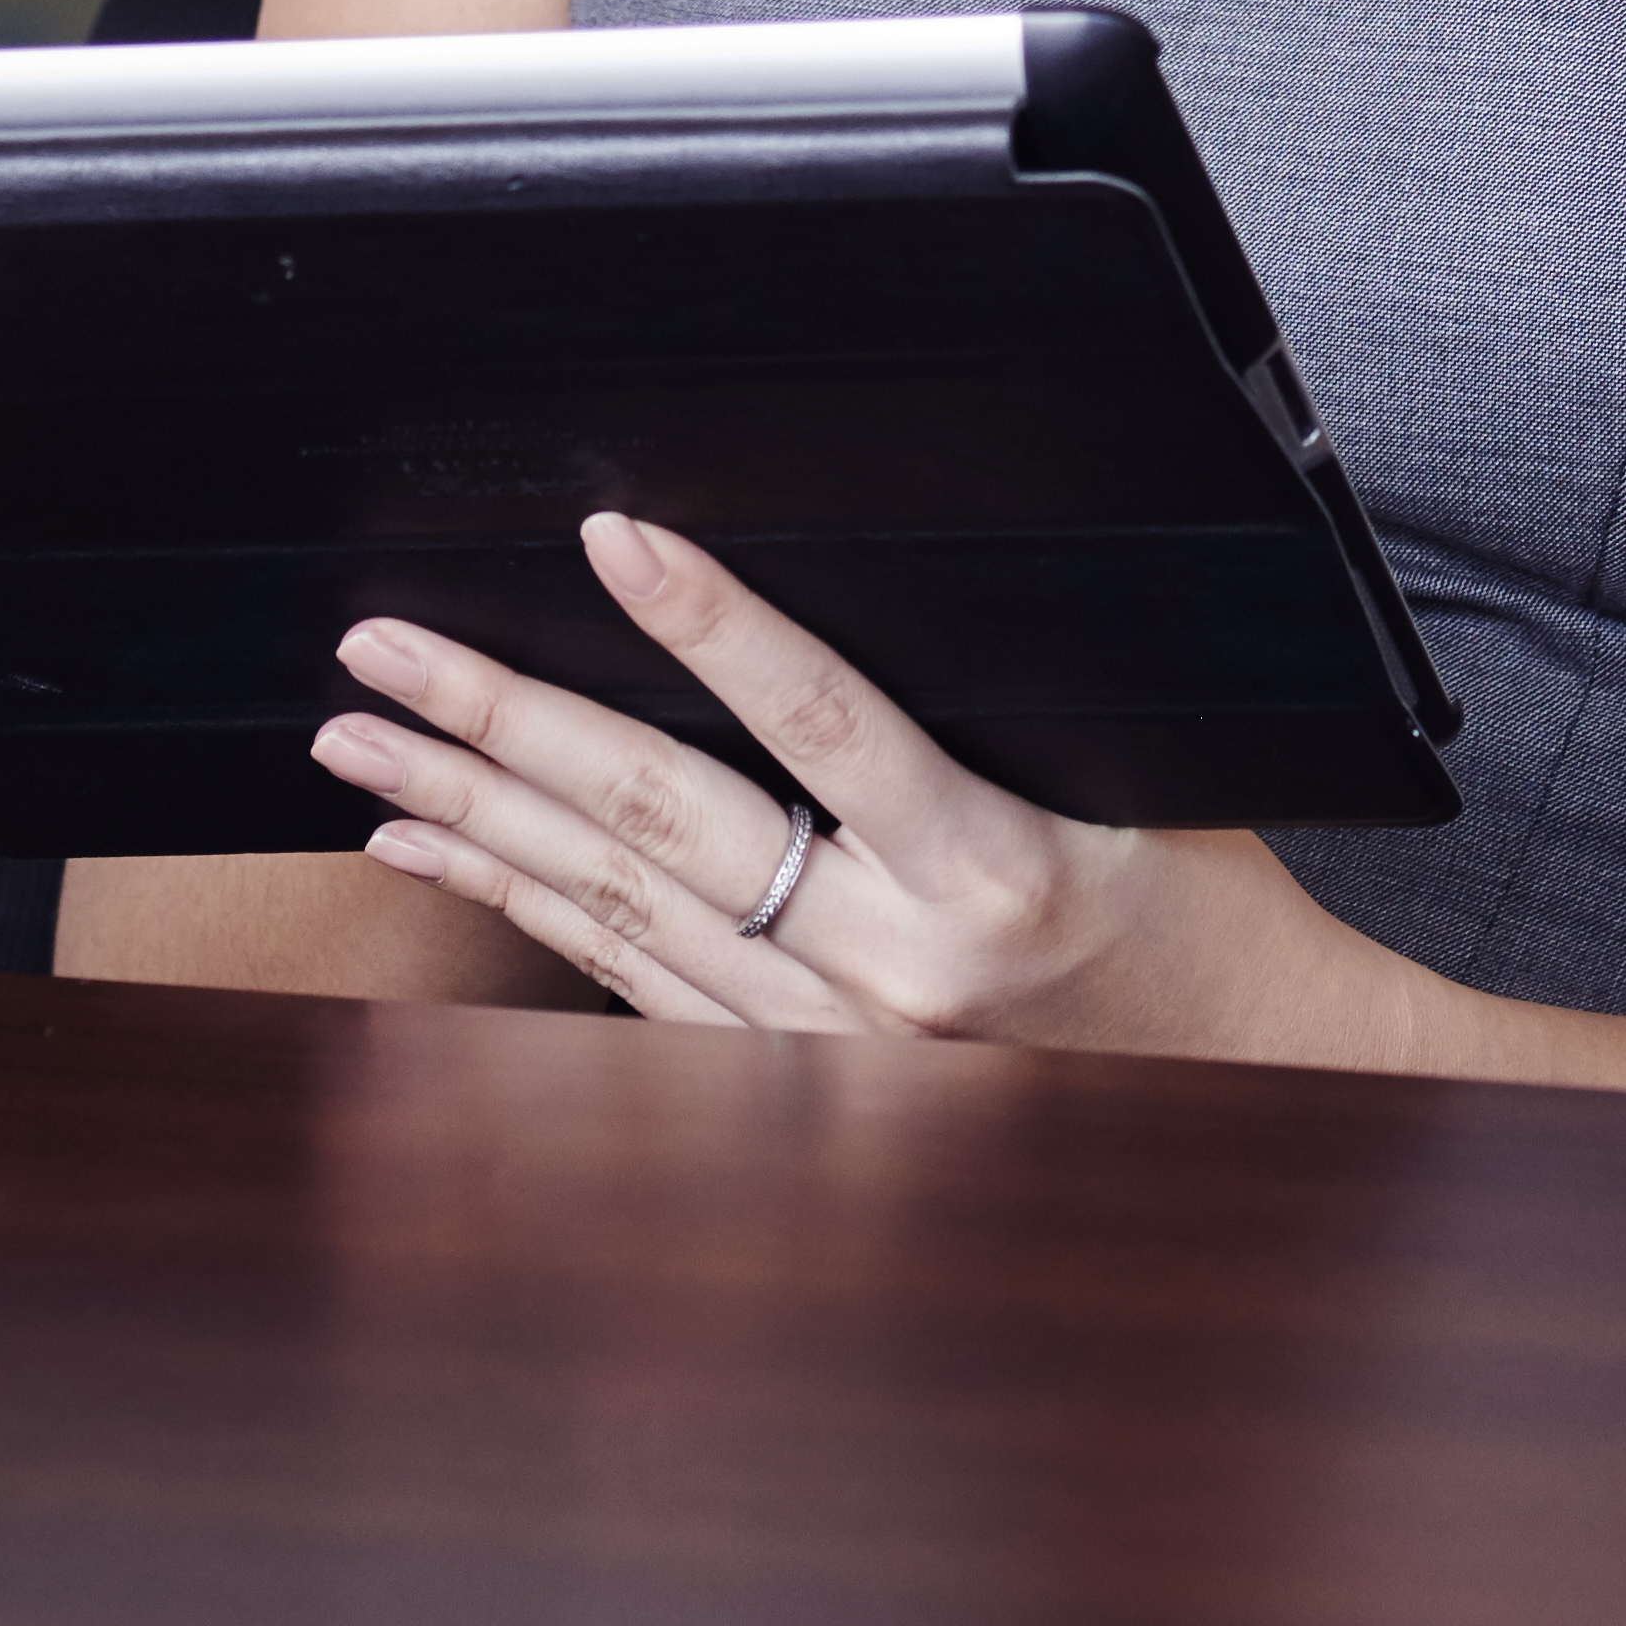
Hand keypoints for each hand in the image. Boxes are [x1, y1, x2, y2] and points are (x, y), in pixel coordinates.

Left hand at [314, 518, 1418, 1070]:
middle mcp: (893, 975)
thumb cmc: (1207, 913)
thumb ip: (1000, 703)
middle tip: (386, 652)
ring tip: (368, 746)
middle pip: (666, 823)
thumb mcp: (1135, 774)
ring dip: (478, 817)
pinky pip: (625, 986)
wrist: (1257, 1089)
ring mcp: (831, 1050)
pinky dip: (521, 912)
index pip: (823, 724)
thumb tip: (867, 575)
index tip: (616, 535)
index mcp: (992, 874)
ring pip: (616, 910)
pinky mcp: (794, 1088)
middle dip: (506, 724)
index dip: (713, 625)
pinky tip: (443, 853)